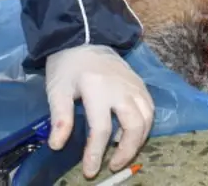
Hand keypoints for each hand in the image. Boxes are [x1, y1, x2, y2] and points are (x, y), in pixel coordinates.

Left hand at [45, 44, 154, 178]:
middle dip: (126, 151)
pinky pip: (150, 108)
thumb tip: (57, 145)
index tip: (90, 171)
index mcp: (97, 89)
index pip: (101, 129)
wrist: (84, 37)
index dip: (96, 154)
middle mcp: (121, 88)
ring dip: (138, 140)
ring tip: (124, 153)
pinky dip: (145, 125)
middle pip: (133, 125)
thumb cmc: (68, 66)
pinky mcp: (140, 83)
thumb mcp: (57, 90)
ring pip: (147, 118)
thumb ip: (60, 118)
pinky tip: (132, 133)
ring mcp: (134, 85)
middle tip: (113, 165)